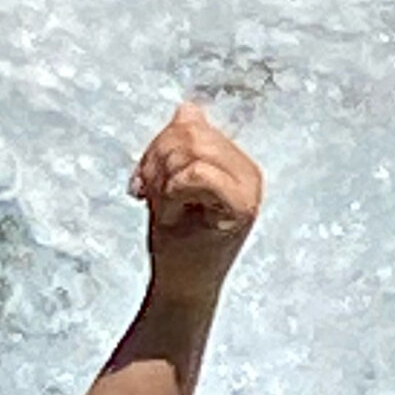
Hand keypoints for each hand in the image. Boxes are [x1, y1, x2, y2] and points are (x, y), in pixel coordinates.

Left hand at [129, 102, 262, 302]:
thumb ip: (179, 146)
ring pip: (192, 149)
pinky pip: (197, 173)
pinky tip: (174, 215)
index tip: (144, 183)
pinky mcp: (243, 206)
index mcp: (234, 162)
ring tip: (165, 208)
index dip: (157, 147)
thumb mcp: (169, 182)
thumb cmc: (176, 240)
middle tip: (150, 195)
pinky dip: (174, 192)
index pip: (191, 124)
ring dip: (163, 180)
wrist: (179, 285)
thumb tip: (189, 108)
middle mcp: (249, 171)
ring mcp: (249, 188)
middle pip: (190, 132)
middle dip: (157, 161)